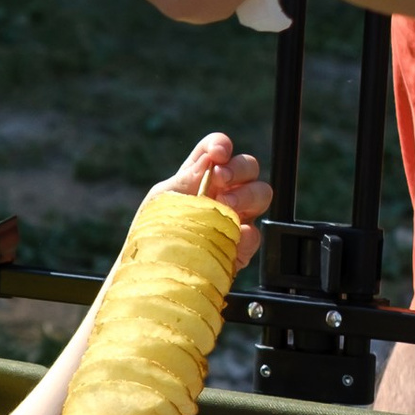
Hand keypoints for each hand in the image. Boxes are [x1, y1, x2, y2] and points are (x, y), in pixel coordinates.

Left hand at [156, 129, 272, 266]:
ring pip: (261, 194)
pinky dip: (247, 232)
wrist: (153, 270)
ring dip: (246, 195)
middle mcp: (223, 193)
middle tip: (220, 180)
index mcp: (200, 176)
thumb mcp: (163, 199)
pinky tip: (234, 234)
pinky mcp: (240, 248)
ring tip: (225, 206)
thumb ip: (186, 177)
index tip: (218, 153)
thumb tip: (209, 159)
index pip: (218, 150)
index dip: (221, 144)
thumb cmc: (154, 232)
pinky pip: (256, 234)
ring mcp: (235, 219)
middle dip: (238, 168)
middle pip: (248, 167)